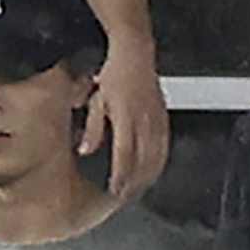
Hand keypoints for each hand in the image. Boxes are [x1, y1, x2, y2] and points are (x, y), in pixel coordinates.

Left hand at [82, 43, 169, 200]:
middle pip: (143, 160)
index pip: (124, 155)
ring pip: (156, 155)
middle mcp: (143, 119)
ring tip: (140, 189)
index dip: (120, 176)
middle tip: (126, 196)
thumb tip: (84, 150)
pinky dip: (160, 161)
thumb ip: (92, 128)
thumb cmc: (114, 72)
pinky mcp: (163, 115)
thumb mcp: (95, 100)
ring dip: (148, 175)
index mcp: (125, 117)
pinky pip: (165, 144)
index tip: (115, 191)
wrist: (135, 52)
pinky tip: (155, 169)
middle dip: (135, 182)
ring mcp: (156, 118)